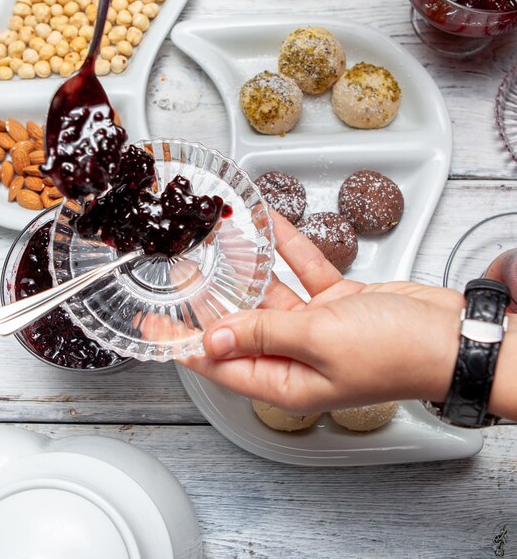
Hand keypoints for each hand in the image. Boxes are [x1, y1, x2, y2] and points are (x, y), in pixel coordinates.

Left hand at [180, 211, 465, 414]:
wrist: (452, 337)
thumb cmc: (396, 353)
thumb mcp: (319, 340)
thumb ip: (264, 333)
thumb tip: (214, 339)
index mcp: (284, 380)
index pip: (218, 363)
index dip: (181, 343)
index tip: (151, 326)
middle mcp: (294, 357)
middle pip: (238, 324)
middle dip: (210, 297)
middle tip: (180, 271)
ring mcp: (315, 329)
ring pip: (268, 294)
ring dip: (247, 266)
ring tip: (217, 239)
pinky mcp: (334, 305)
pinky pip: (301, 273)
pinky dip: (286, 250)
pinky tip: (267, 224)